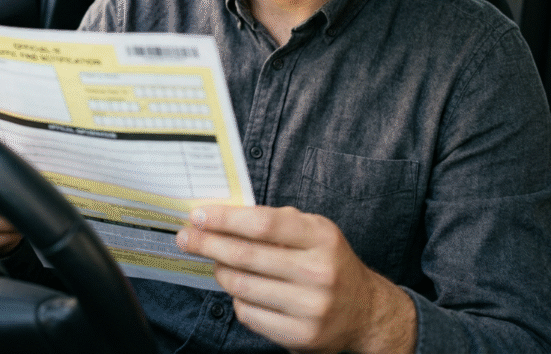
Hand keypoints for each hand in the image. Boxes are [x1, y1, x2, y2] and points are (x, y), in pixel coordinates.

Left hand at [175, 205, 415, 353]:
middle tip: (185, 237)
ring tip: (217, 261)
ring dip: (220, 271)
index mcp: (321, 237)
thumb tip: (224, 213)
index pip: (263, 224)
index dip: (225, 219)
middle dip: (208, 244)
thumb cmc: (328, 260)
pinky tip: (242, 288)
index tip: (199, 214)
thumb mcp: (314, 229)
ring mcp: (310, 308)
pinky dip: (237, 298)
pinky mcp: (300, 337)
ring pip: (242, 287)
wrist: (365, 310)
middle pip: (246, 256)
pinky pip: (249, 314)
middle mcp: (318, 273)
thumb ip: (276, 220)